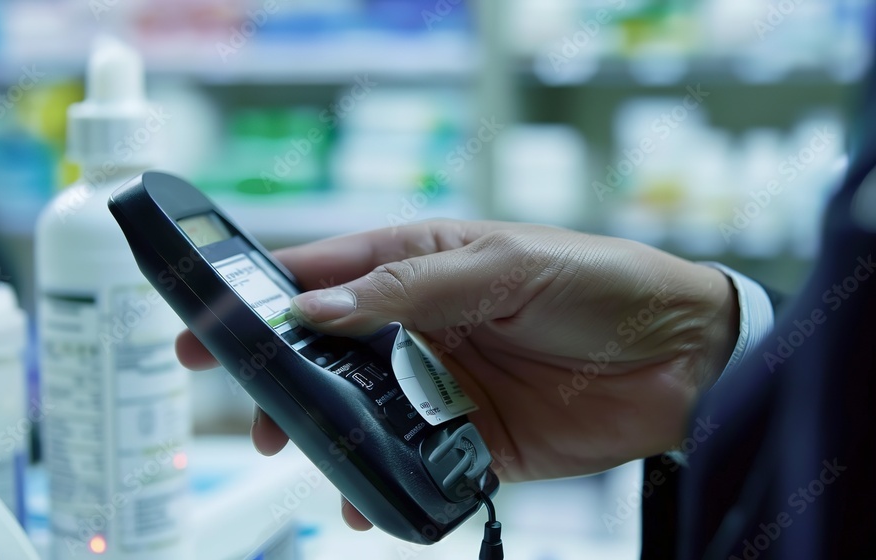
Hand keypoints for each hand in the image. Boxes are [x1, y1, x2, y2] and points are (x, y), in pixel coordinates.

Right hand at [176, 220, 738, 528]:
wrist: (684, 354)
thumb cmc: (596, 281)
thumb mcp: (500, 264)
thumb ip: (408, 288)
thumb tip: (317, 308)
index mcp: (418, 263)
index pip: (323, 275)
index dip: (262, 295)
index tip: (207, 321)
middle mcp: (420, 325)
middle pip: (328, 353)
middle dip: (282, 378)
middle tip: (252, 407)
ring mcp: (443, 384)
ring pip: (361, 413)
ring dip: (327, 434)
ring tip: (301, 452)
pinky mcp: (473, 439)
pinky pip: (415, 465)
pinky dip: (385, 484)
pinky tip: (366, 501)